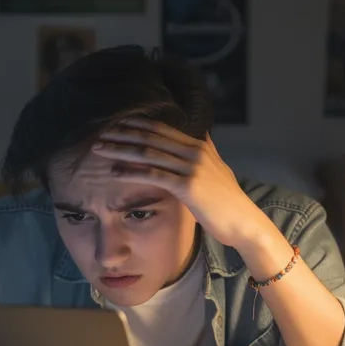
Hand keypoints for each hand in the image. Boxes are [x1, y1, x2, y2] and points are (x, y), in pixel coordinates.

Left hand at [90, 119, 274, 250]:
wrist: (244, 222)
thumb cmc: (228, 202)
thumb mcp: (218, 169)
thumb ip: (206, 152)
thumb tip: (201, 136)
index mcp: (200, 146)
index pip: (162, 128)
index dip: (137, 124)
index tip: (116, 123)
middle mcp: (195, 152)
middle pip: (152, 137)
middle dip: (123, 134)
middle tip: (100, 134)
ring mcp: (192, 168)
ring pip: (149, 153)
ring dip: (121, 150)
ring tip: (100, 150)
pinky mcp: (189, 187)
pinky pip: (154, 175)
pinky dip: (131, 172)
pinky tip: (114, 172)